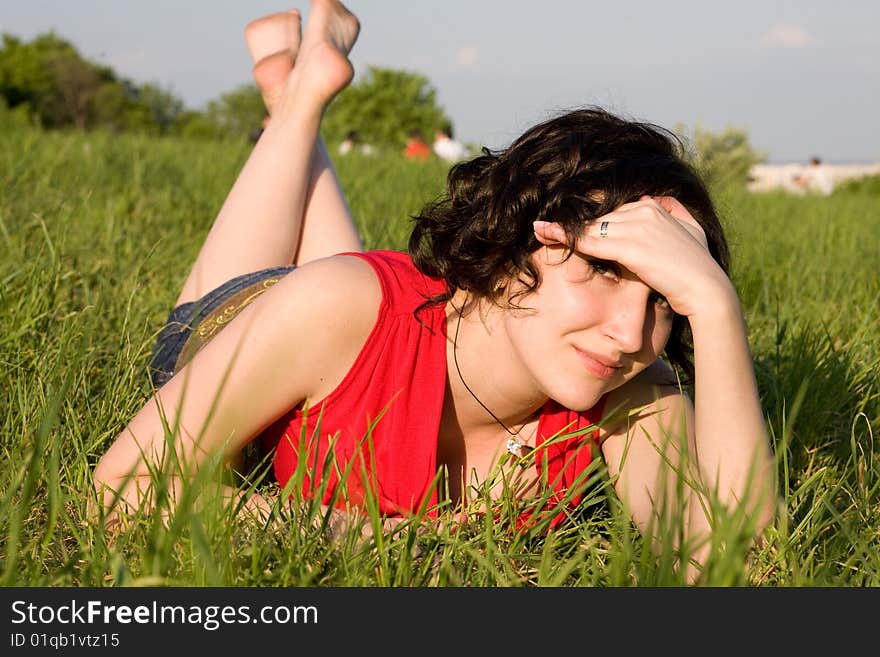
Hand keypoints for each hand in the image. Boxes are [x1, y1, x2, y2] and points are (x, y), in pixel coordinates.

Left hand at [533, 196, 734, 317]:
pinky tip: (544, 234)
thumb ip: (674, 217)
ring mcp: (638, 226)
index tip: (567, 227)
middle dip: (574, 226)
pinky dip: (564, 237)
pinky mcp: (630, 246)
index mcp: (655, 207)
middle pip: (599, 218)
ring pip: (591, 227)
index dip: (591, 224)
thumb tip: (660, 203)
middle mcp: (645, 211)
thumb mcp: (690, 234)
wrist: (708, 291)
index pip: (613, 212)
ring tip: (538, 230)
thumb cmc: (698, 270)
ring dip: (563, 230)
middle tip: (543, 228)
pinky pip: (589, 240)